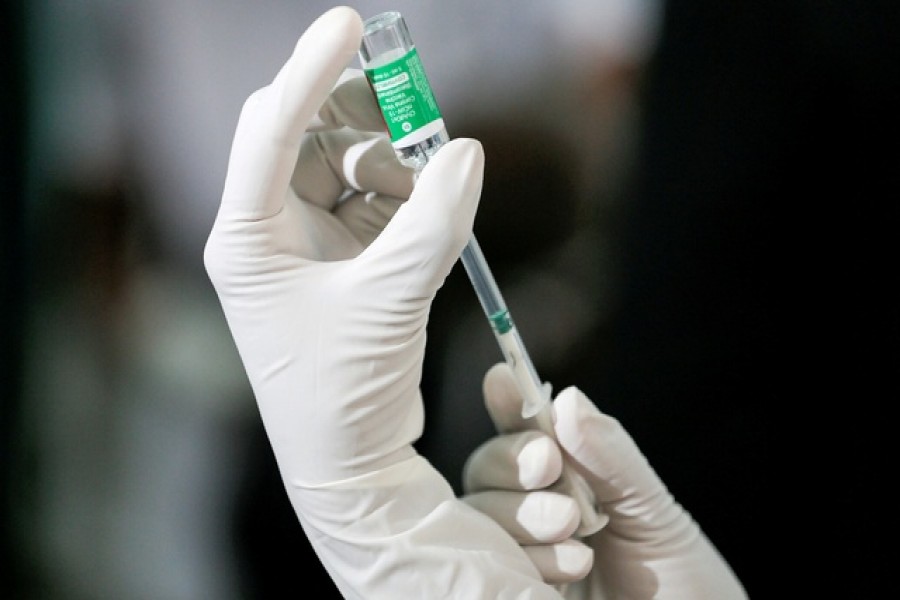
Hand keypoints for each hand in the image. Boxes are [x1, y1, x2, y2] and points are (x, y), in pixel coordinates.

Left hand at [205, 7, 560, 597]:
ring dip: (395, 163)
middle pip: (310, 136)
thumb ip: (432, 224)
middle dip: (365, 119)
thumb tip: (466, 153)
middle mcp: (269, 232)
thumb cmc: (343, 393)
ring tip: (431, 190)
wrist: (350, 460)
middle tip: (418, 114)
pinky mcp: (342, 260)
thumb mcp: (390, 303)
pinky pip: (375, 201)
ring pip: (348, 165)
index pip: (271, 132)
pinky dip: (407, 196)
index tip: (349, 25)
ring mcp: (306, 244)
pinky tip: (430, 214)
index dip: (309, 73)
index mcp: (248, 238)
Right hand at [462, 363, 747, 597]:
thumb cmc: (679, 577)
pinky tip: (570, 566)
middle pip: (486, 469)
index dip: (508, 404)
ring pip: (479, 515)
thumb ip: (609, 455)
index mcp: (569, 478)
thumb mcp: (652, 509)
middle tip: (549, 468)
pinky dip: (526, 558)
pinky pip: (489, 565)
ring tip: (576, 531)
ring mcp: (519, 553)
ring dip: (522, 514)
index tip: (502, 379)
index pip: (524, 432)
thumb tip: (570, 399)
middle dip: (513, 461)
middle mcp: (534, 511)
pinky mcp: (509, 590)